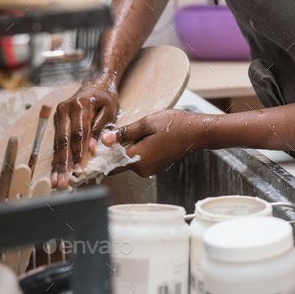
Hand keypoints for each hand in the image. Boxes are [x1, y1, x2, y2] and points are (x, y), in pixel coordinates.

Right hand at [52, 78, 119, 188]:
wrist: (96, 84)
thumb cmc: (106, 98)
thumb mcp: (109, 111)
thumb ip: (99, 129)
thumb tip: (91, 150)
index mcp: (80, 105)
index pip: (79, 133)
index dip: (78, 153)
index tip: (80, 169)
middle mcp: (65, 109)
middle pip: (64, 140)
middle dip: (64, 163)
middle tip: (63, 181)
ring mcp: (59, 115)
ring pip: (58, 143)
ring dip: (58, 163)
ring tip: (56, 181)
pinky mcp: (57, 121)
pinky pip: (57, 141)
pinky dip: (57, 157)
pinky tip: (56, 171)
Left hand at [101, 109, 218, 176]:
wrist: (196, 132)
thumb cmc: (174, 125)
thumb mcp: (146, 123)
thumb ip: (124, 133)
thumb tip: (104, 140)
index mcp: (138, 159)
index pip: (110, 164)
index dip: (102, 155)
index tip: (98, 145)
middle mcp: (142, 169)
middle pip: (118, 163)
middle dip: (116, 150)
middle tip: (121, 131)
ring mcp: (149, 169)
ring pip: (128, 160)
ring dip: (127, 148)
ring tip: (139, 131)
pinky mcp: (154, 166)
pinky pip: (138, 160)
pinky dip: (137, 150)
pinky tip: (146, 137)